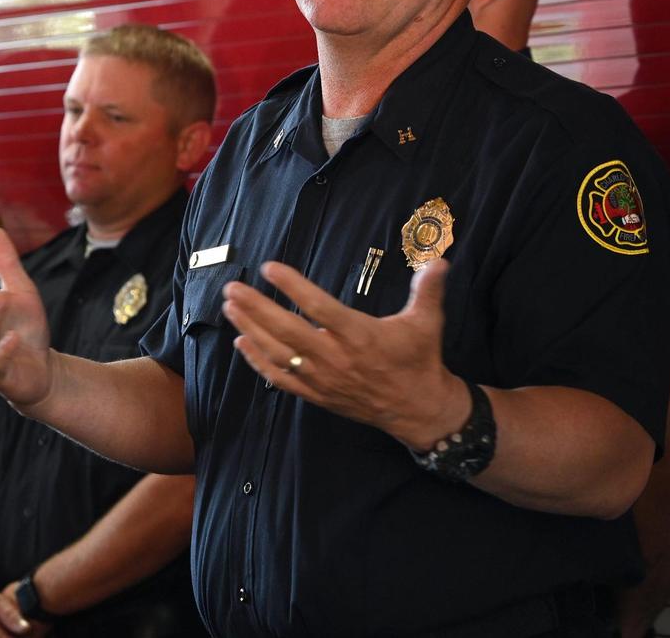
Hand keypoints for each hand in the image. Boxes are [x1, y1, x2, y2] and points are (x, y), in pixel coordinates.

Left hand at [221, 258, 468, 446]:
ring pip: (277, 353)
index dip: (293, 286)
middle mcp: (336, 357)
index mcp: (360, 336)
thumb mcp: (428, 322)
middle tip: (233, 287)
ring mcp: (323, 378)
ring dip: (250, 328)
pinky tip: (241, 341)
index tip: (270, 268)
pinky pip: (280, 379)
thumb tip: (439, 260)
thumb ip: (428, 289)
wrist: (418, 409)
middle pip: (287, 330)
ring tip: (230, 306)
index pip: (319, 307)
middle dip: (256, 308)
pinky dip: (257, 361)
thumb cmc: (419, 359)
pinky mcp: (316, 394)